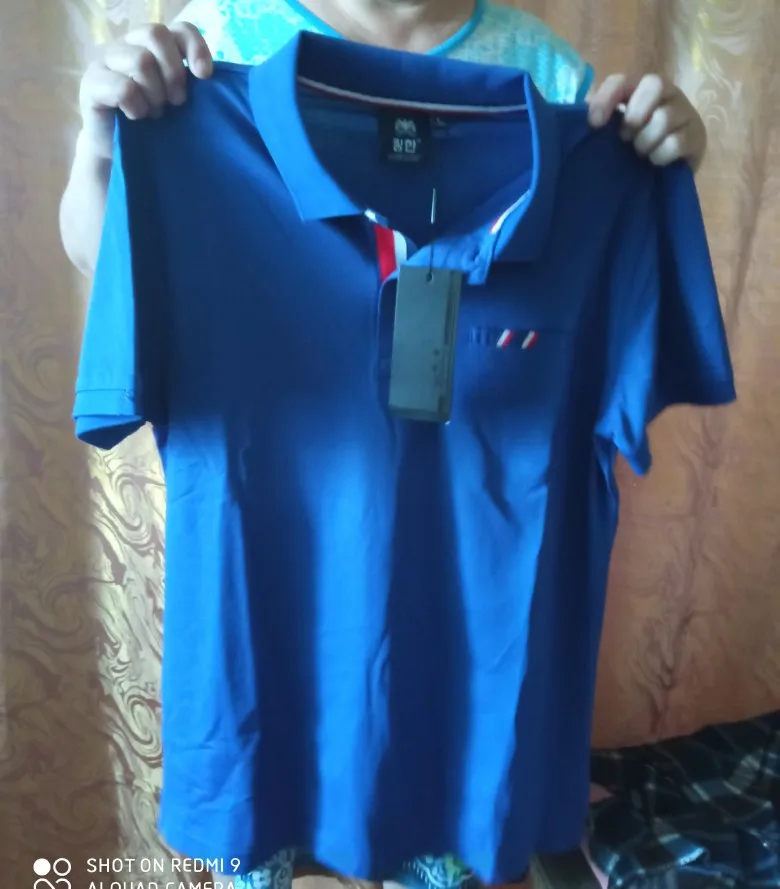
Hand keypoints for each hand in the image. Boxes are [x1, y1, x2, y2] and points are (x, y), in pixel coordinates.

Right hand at [78, 22, 212, 159]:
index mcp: (153, 47)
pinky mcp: (91, 83)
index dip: (195, 47)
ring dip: (154, 93)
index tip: (205, 76)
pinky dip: (137, 106)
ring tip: (154, 113)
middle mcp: (128, 45)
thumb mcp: (177, 103)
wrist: (118, 153)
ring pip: (140, 60)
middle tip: (176, 102)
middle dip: (173, 72)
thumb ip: (190, 84)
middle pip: (155, 33)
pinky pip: (123, 87)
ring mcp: (106, 61)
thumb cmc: (153, 127)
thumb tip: (210, 76)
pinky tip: (136, 116)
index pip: (178, 29)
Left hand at [587, 74, 706, 170]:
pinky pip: (676, 142)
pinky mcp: (697, 135)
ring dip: (645, 141)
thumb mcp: (614, 134)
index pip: (621, 80)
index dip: (606, 98)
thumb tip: (581, 120)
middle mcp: (667, 93)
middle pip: (654, 84)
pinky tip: (656, 161)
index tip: (594, 124)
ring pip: (664, 117)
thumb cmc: (633, 149)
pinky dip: (660, 156)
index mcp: (640, 89)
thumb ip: (601, 121)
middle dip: (634, 115)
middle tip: (626, 138)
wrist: (665, 175)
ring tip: (641, 152)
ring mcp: (685, 112)